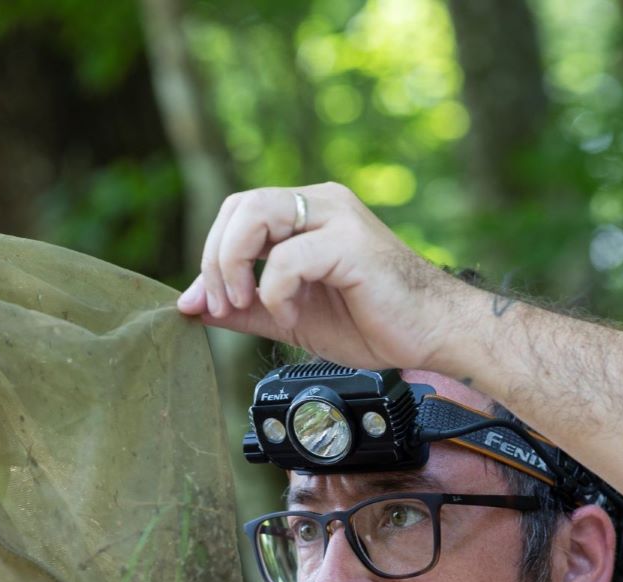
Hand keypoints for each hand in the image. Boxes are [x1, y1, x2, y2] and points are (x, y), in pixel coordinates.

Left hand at [177, 182, 480, 375]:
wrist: (430, 336)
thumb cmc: (371, 322)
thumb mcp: (288, 317)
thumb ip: (242, 308)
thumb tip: (191, 306)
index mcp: (306, 216)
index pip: (236, 213)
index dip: (210, 256)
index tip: (204, 305)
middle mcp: (320, 204)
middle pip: (239, 205)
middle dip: (215, 260)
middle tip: (223, 305)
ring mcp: (337, 217)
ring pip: (256, 214)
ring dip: (233, 265)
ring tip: (244, 305)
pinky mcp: (351, 243)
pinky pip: (287, 258)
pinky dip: (275, 293)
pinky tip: (291, 318)